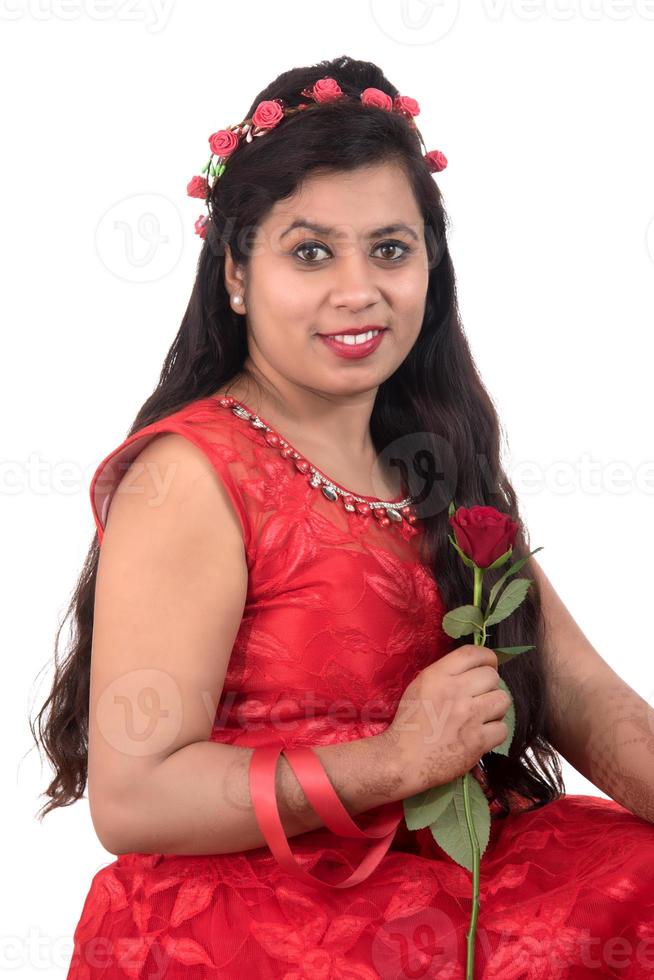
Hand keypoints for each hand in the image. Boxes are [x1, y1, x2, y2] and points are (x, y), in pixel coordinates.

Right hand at [381, 644, 510, 797]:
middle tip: (480, 698)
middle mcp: (455, 691)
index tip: (489, 665)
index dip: (487, 657)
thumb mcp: (419, 687)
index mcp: (437, 676)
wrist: (402, 760)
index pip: (472, 653)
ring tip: (483, 716)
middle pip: (492, 676)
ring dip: (495, 708)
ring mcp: (469, 717)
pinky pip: (503, 728)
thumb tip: (472, 670)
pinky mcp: (478, 741)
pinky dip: (495, 732)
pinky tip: (482, 735)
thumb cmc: (408, 723)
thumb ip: (444, 675)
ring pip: (502, 700)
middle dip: (489, 686)